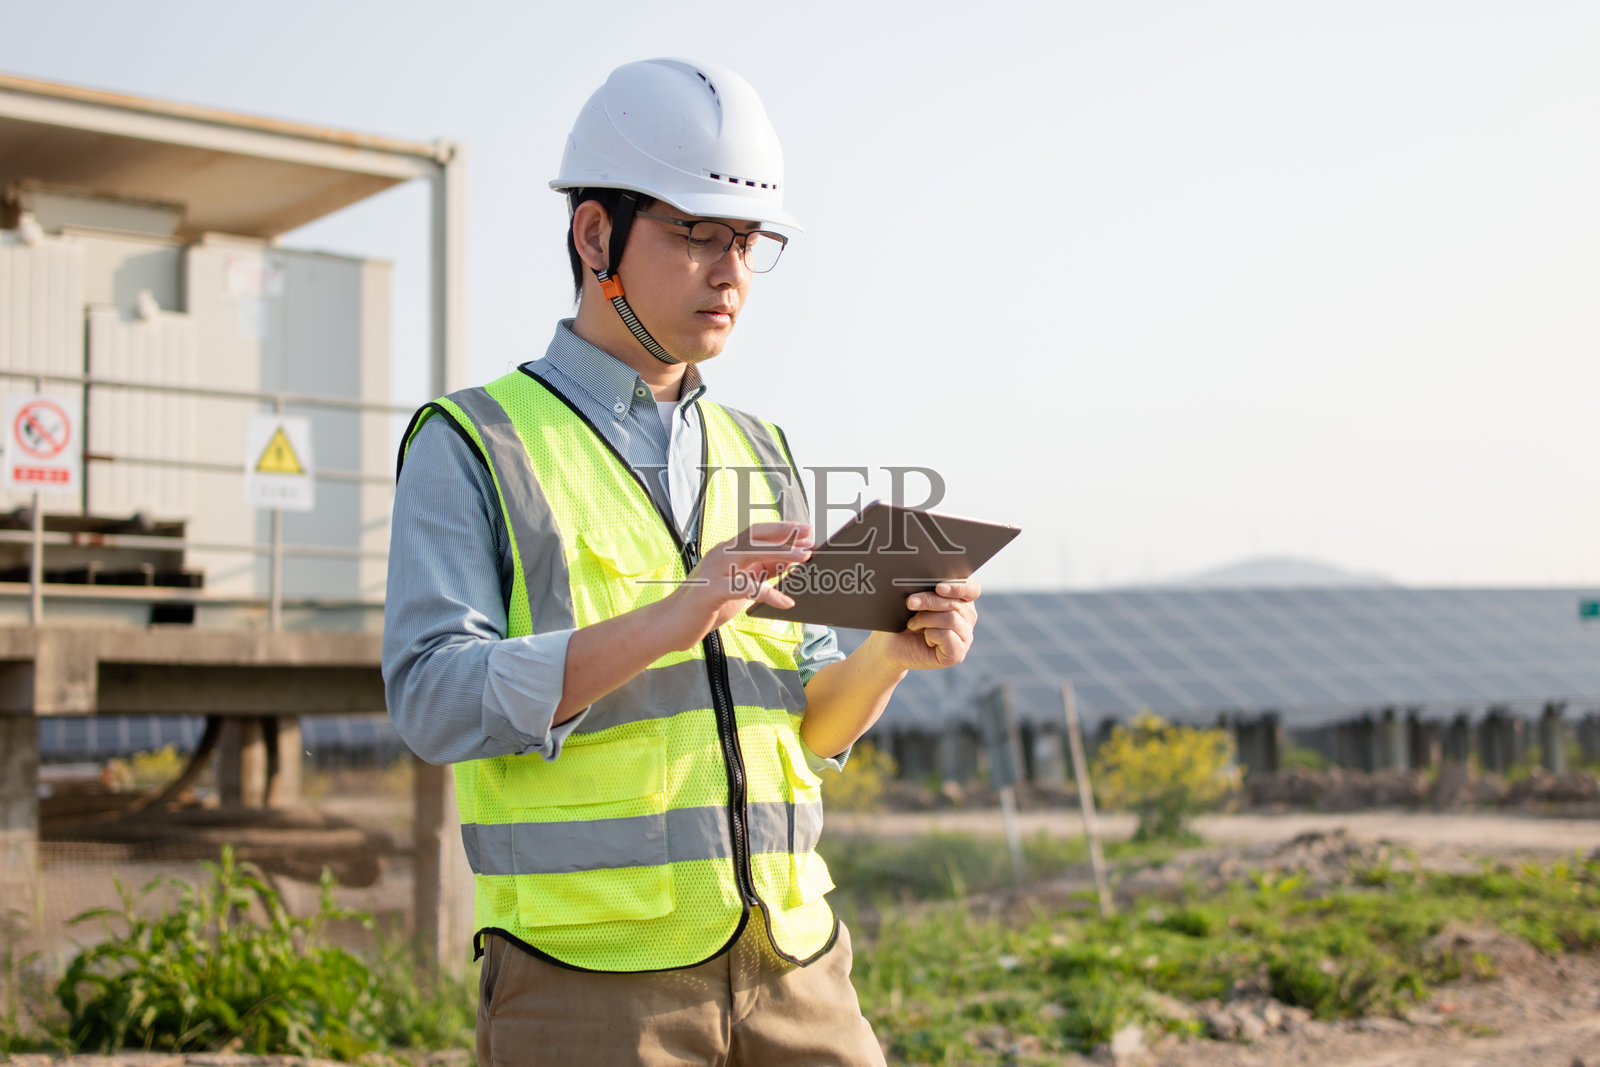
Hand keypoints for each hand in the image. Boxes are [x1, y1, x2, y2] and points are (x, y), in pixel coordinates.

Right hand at [663, 522, 812, 645]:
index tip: (807, 531)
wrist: (671, 624)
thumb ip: (759, 573)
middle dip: (786, 535)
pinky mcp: (713, 590)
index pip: (757, 533)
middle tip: (810, 537)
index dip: (783, 530)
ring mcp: (715, 570)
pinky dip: (769, 594)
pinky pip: (746, 588)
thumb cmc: (706, 605)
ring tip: (805, 558)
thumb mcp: (738, 585)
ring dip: (782, 554)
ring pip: (753, 554)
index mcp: (726, 551)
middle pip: (757, 537)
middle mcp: (721, 554)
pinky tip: (786, 602)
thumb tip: (787, 562)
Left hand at [868, 579, 981, 670]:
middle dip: (930, 600)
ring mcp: (965, 637)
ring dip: (926, 619)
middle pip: (956, 603)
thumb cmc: (903, 618)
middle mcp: (967, 618)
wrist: (892, 644)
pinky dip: (931, 635)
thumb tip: (923, 579)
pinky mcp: (957, 654)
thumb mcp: (916, 599)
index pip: (971, 588)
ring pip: (951, 619)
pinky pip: (947, 637)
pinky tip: (924, 638)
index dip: (958, 586)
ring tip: (912, 623)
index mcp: (961, 600)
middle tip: (910, 602)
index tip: (939, 587)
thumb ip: (926, 589)